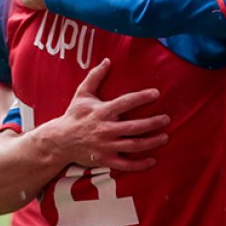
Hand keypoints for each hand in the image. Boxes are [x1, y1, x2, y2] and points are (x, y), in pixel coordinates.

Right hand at [45, 59, 170, 170]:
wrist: (59, 141)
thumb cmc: (74, 115)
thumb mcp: (82, 94)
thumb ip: (95, 77)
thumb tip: (107, 60)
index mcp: (102, 112)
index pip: (125, 102)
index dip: (141, 97)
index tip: (156, 93)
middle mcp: (105, 129)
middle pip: (133, 127)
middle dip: (152, 123)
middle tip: (167, 119)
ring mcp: (105, 146)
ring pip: (133, 146)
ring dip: (151, 142)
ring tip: (165, 137)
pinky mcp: (104, 160)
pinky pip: (125, 164)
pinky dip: (140, 165)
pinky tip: (152, 160)